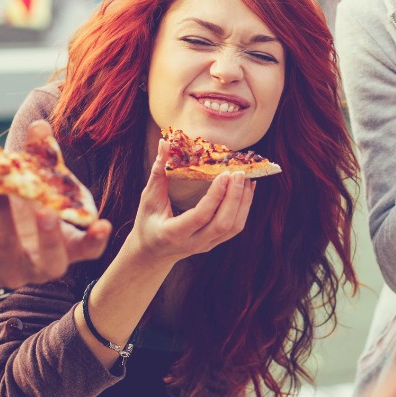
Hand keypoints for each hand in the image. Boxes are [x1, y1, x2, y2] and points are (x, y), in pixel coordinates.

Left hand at [0, 121, 110, 289]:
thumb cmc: (24, 213)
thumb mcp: (37, 189)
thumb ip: (42, 160)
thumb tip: (39, 126)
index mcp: (67, 248)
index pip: (89, 250)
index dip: (96, 240)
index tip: (102, 224)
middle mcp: (44, 266)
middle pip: (52, 261)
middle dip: (49, 237)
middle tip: (46, 211)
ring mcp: (13, 273)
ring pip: (8, 246)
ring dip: (1, 213)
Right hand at [129, 140, 255, 265]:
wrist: (152, 253)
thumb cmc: (147, 223)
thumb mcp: (148, 198)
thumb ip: (158, 171)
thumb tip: (165, 143)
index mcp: (174, 233)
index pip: (201, 216)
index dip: (215, 195)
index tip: (225, 174)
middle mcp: (193, 243)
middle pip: (223, 223)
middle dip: (235, 197)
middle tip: (240, 173)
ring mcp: (206, 245)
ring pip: (233, 227)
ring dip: (243, 201)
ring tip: (247, 179)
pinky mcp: (215, 243)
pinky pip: (235, 227)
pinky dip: (244, 207)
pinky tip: (247, 190)